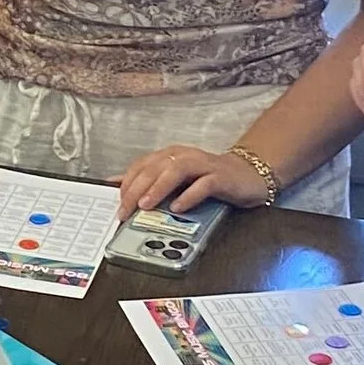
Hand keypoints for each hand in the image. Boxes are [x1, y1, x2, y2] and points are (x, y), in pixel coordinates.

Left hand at [115, 142, 273, 221]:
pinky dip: (189, 196)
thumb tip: (115, 183)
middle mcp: (185, 156)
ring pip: (176, 170)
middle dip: (137, 189)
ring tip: (146, 205)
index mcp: (171, 155)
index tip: (118, 203)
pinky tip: (178, 207)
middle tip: (126, 209)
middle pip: (155, 168)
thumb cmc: (209, 178)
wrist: (248, 175)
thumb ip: (148, 179)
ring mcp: (203, 165)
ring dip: (158, 187)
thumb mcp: (175, 178)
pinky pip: (203, 185)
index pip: (143, 165)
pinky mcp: (220, 178)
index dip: (127, 183)